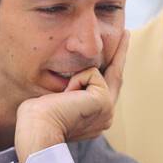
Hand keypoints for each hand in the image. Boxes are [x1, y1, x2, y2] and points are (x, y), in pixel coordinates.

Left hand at [14, 29, 129, 162]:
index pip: (105, 89)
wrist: (38, 129)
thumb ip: (70, 92)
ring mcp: (107, 110)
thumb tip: (72, 82)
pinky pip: (91, 73)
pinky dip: (76, 80)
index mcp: (93, 119)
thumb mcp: (56, 101)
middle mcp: (104, 116)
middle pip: (115, 78)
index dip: (111, 68)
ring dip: (76, 78)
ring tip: (63, 96)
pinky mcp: (104, 100)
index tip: (117, 54)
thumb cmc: (37, 117)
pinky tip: (67, 96)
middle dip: (121, 53)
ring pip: (100, 72)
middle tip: (126, 33)